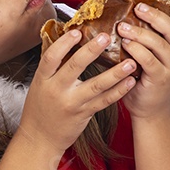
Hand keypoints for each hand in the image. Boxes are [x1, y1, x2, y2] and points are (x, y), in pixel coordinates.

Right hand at [17, 28, 136, 153]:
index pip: (51, 57)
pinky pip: (104, 101)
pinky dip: (118, 91)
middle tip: (106, 37)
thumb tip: (67, 42)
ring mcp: (72, 103)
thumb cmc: (40, 109)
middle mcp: (57, 90)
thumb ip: (53, 68)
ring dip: (115, 73)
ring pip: (96, 85)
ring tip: (130, 62)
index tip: (77, 31)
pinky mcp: (84, 114)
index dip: (63, 44)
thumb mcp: (39, 85)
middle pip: (74, 66)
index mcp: (43, 79)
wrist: (40, 138)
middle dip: (91, 51)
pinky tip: (130, 81)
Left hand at [117, 0, 169, 120]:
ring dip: (139, 32)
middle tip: (138, 7)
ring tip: (123, 27)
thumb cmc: (149, 79)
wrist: (150, 109)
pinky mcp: (160, 78)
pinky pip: (148, 58)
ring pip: (158, 43)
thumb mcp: (158, 56)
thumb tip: (136, 12)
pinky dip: (135, 49)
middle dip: (155, 16)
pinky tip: (125, 44)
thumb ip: (155, 38)